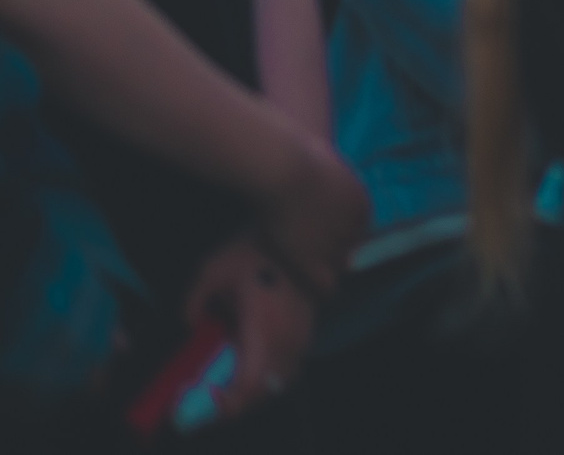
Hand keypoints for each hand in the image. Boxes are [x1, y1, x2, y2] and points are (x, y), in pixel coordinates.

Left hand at [184, 236, 314, 418]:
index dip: (229, 400)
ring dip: (260, 387)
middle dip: (240, 401)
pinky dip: (274, 371)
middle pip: (268, 389)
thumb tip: (189, 326)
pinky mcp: (311, 324)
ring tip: (235, 378)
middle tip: (215, 396)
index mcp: (263, 324)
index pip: (251, 381)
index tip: (210, 396)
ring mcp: (304, 330)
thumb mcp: (209, 272)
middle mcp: (288, 334)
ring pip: (285, 379)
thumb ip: (191, 304)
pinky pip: (294, 363)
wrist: (298, 224)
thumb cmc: (251, 247)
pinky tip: (256, 357)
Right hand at [256, 139, 368, 304]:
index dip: (341, 228)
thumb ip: (326, 168)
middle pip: (350, 244)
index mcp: (359, 200)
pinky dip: (322, 287)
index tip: (324, 230)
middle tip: (313, 249)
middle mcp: (353, 224)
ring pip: (338, 263)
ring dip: (325, 264)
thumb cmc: (297, 155)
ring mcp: (333, 243)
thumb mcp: (323, 156)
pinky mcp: (311, 259)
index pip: (358, 224)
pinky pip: (325, 283)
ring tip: (310, 268)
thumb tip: (318, 155)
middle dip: (336, 247)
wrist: (284, 169)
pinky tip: (317, 288)